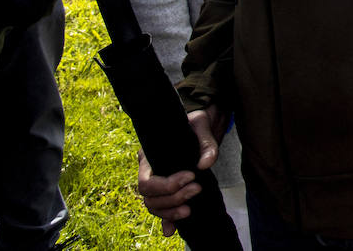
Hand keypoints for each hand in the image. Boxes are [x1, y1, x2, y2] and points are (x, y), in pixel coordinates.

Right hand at [136, 106, 223, 235]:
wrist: (203, 126)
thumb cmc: (197, 122)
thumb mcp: (201, 125)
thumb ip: (206, 143)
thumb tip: (205, 164)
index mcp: (149, 156)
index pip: (146, 181)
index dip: (166, 185)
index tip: (191, 176)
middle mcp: (150, 171)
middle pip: (150, 198)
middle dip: (173, 198)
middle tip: (197, 188)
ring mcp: (159, 183)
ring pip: (155, 206)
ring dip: (171, 211)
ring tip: (191, 208)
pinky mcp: (171, 190)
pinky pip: (163, 210)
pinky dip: (167, 221)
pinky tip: (172, 231)